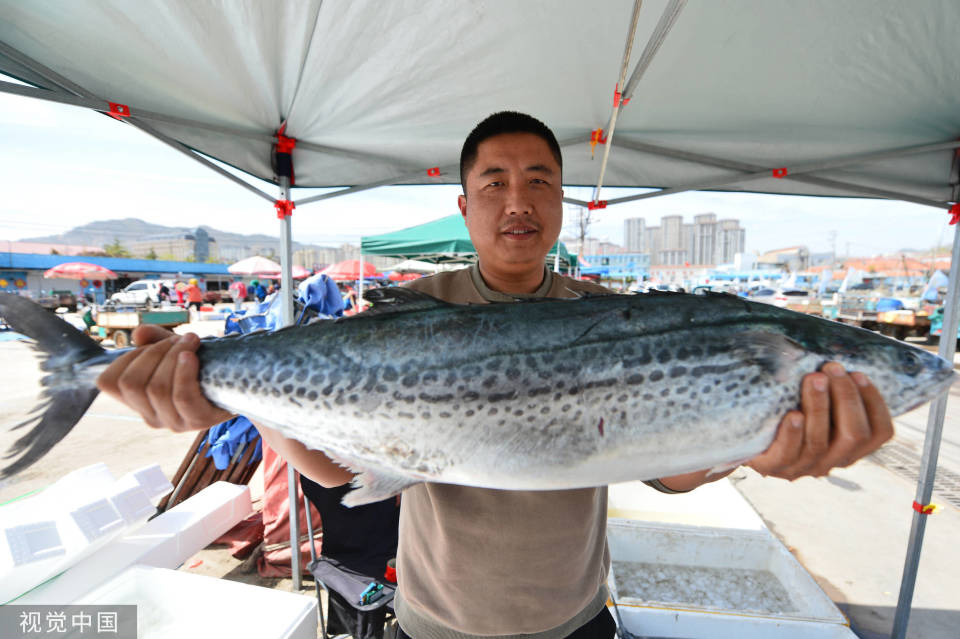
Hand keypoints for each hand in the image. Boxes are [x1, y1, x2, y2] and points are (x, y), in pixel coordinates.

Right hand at [97, 324, 232, 431]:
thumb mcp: (172, 349)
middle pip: (132, 383)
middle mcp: (151, 416)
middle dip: (154, 352)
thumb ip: (153, 339)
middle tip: (178, 340)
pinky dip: (184, 372)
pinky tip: (191, 357)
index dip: (125, 359)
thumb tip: (139, 333)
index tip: (149, 345)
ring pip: (157, 388)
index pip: (108, 383)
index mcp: (138, 400)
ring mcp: (174, 421)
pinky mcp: (199, 420)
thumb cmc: (201, 365)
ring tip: (191, 342)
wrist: (240, 382)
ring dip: (172, 355)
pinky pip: (182, 397)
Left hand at [747, 362, 893, 478]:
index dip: (874, 403)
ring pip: (819, 441)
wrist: (748, 436)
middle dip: (846, 397)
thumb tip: (838, 357)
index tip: (858, 374)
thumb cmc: (789, 411)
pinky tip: (793, 414)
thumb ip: (832, 389)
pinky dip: (793, 433)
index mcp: (851, 446)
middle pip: (854, 435)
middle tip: (832, 368)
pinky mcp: (775, 467)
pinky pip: (787, 453)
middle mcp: (833, 460)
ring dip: (819, 406)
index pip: (880, 432)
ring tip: (814, 378)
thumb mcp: (816, 403)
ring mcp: (804, 466)